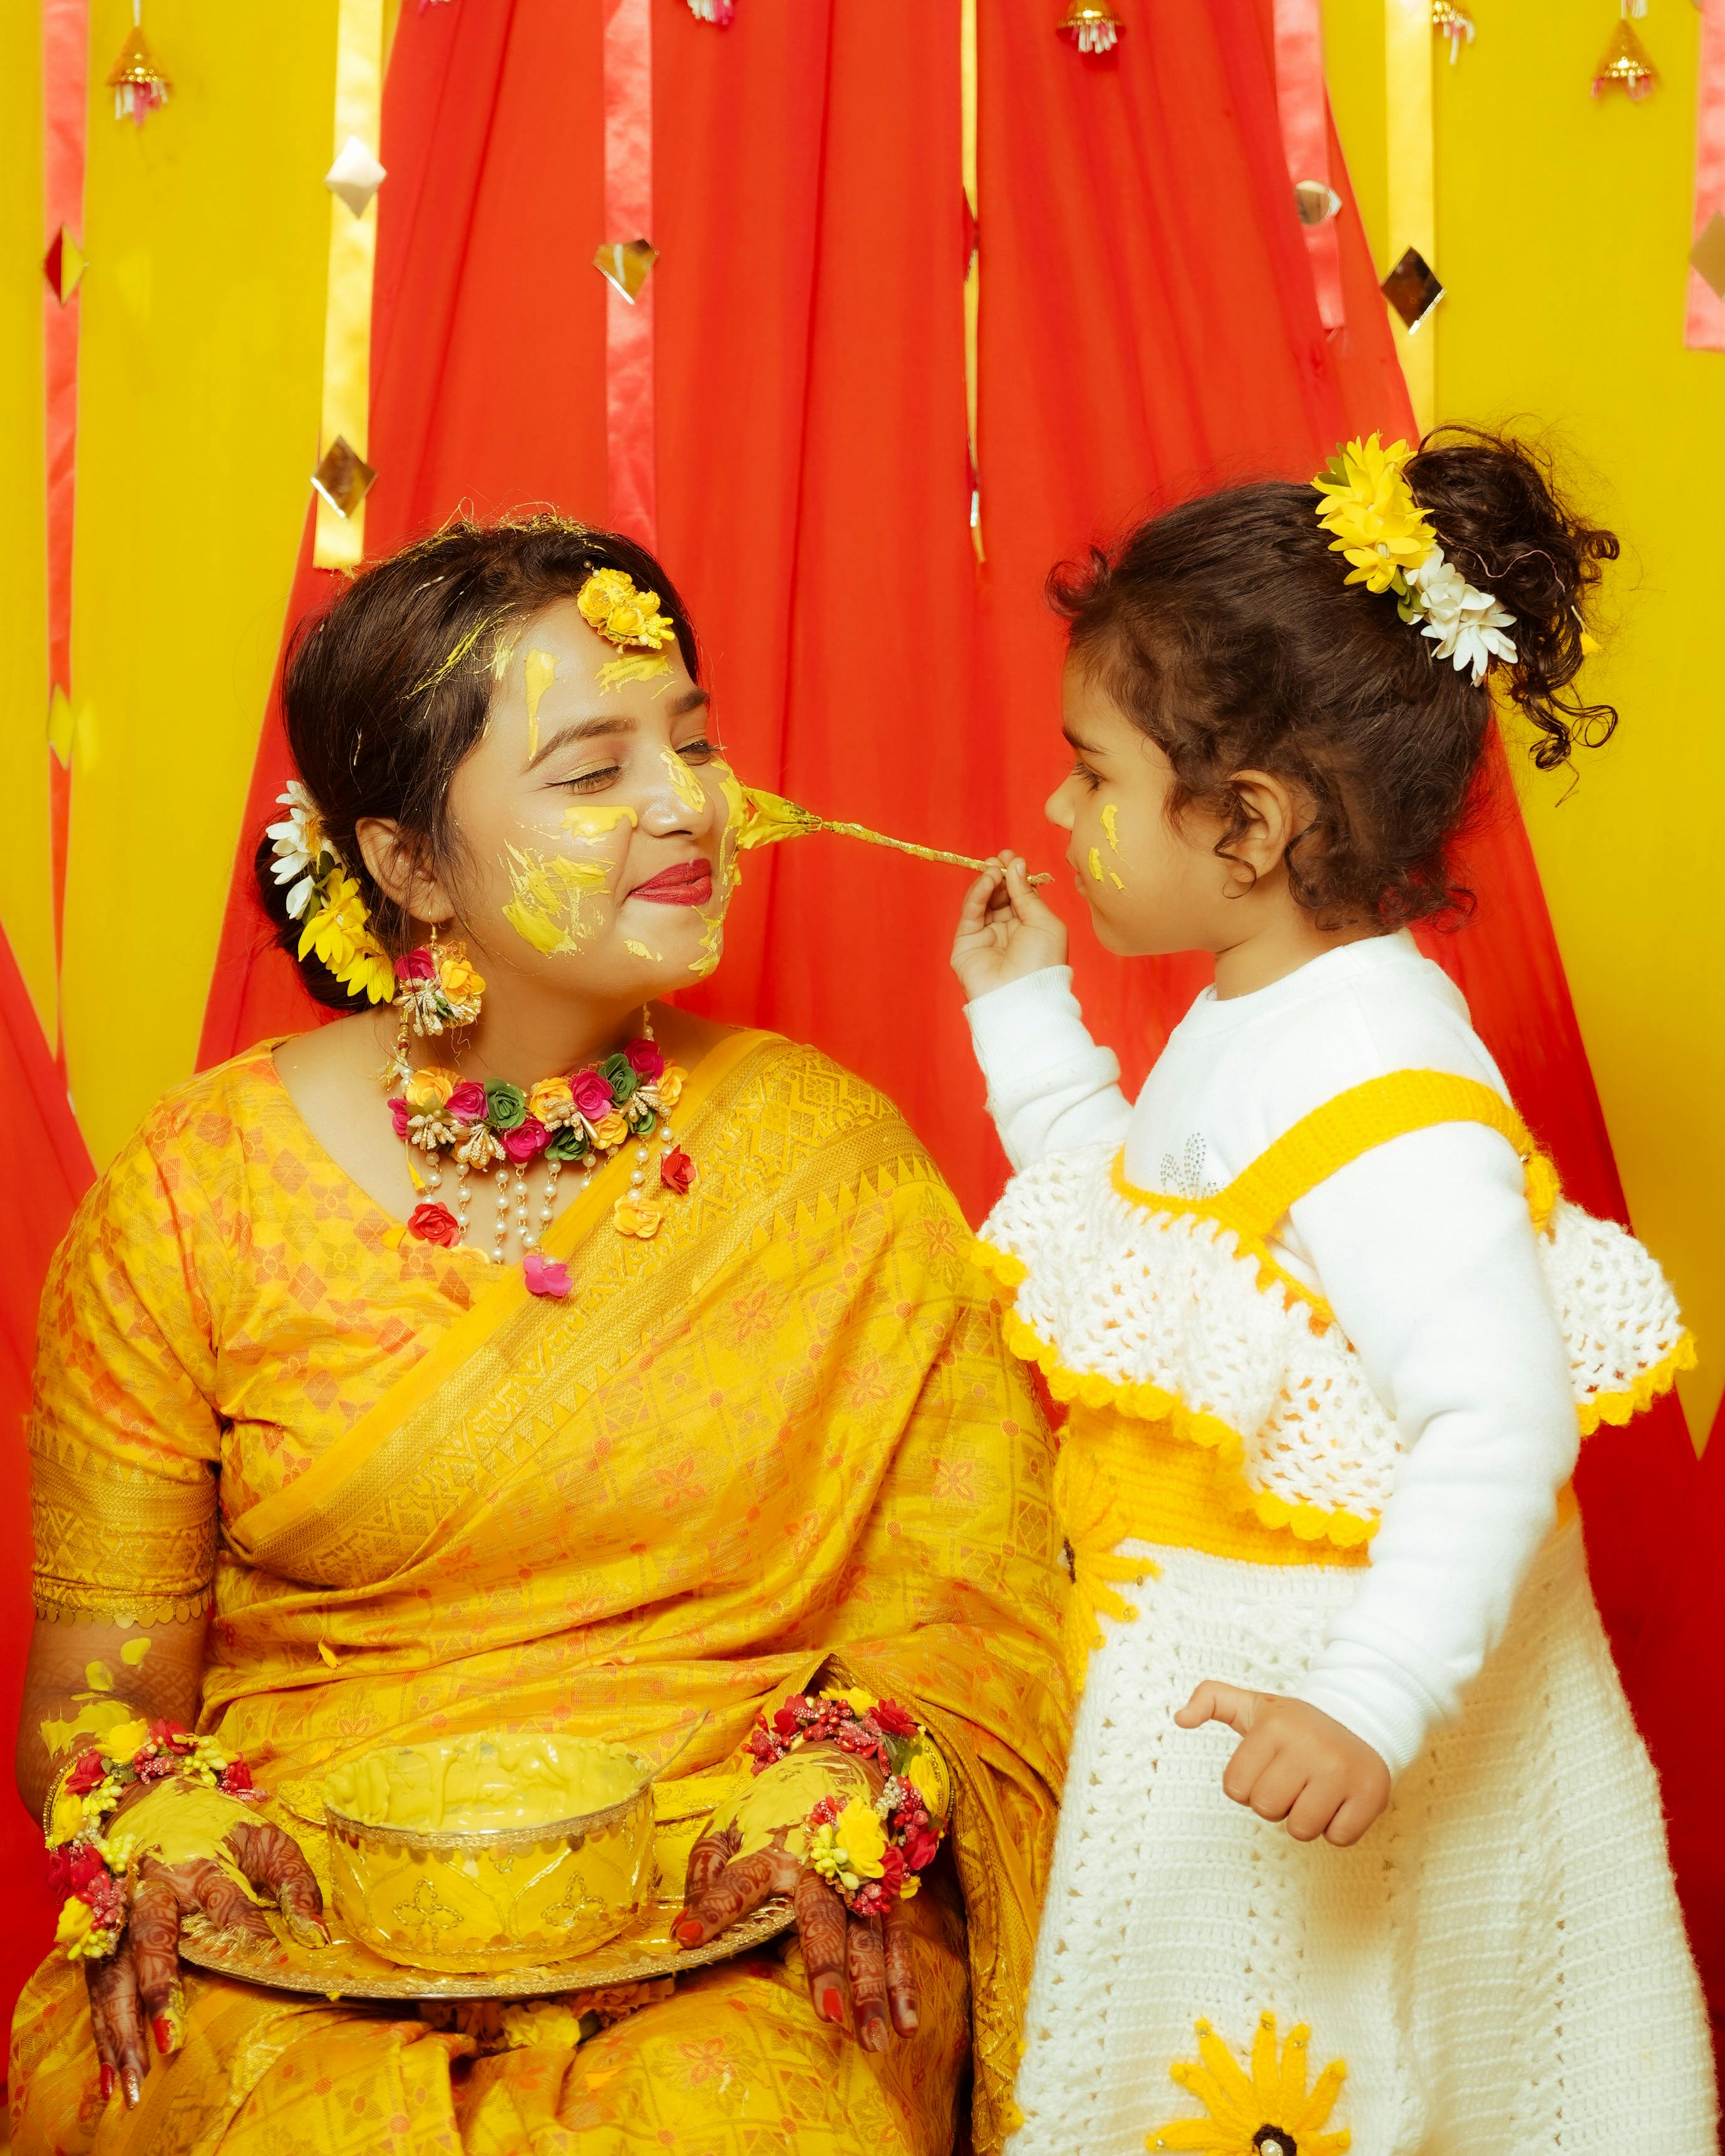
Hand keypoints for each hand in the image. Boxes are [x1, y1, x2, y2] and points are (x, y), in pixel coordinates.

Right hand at [87, 1794, 325, 2110]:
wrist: (141, 1798)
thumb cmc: (214, 1829)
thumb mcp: (262, 1840)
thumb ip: (292, 1880)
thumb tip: (317, 1934)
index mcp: (200, 1865)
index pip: (224, 1901)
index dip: (246, 1928)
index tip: (269, 1961)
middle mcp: (154, 1892)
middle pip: (152, 1939)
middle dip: (160, 1990)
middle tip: (171, 2041)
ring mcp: (120, 1918)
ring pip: (114, 1976)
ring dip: (121, 2031)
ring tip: (130, 2081)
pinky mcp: (98, 1942)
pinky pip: (97, 1993)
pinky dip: (103, 2034)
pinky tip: (112, 2074)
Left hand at [671, 1769, 918, 2052]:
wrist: (839, 1760)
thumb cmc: (774, 1805)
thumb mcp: (731, 1822)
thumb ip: (708, 1866)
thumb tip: (687, 1920)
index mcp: (772, 1847)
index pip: (740, 1880)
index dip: (714, 1905)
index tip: (688, 1935)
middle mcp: (820, 1864)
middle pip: (823, 1917)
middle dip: (826, 1964)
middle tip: (828, 2014)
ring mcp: (859, 1879)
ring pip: (870, 1937)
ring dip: (874, 1989)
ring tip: (874, 2041)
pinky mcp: (886, 1891)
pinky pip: (898, 1939)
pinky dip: (905, 1982)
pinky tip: (907, 2026)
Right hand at [950, 852, 1067, 1000]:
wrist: (1022, 997)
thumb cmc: (1043, 963)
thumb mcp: (1045, 922)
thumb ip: (1027, 894)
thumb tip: (1015, 865)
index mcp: (1031, 928)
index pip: (1020, 895)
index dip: (1016, 875)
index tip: (1013, 857)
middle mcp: (1008, 932)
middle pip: (1000, 895)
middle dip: (1000, 874)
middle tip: (1000, 857)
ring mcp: (986, 937)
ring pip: (983, 902)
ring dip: (988, 881)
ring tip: (994, 867)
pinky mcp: (966, 944)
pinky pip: (970, 914)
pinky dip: (977, 894)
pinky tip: (988, 880)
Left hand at [1176, 1682, 1390, 1847]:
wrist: (1363, 1720)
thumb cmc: (1297, 1724)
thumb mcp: (1252, 1706)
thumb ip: (1210, 1700)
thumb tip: (1179, 1718)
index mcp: (1275, 1727)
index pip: (1236, 1789)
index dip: (1249, 1785)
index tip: (1269, 1766)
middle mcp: (1309, 1746)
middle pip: (1268, 1810)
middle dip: (1276, 1802)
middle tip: (1294, 1780)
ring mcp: (1342, 1771)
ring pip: (1301, 1830)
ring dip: (1305, 1818)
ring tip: (1316, 1790)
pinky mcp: (1371, 1794)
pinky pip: (1338, 1838)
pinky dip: (1337, 1828)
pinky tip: (1340, 1800)